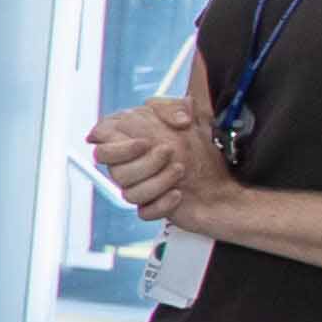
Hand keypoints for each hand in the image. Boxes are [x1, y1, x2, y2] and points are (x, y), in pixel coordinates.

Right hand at [96, 97, 230, 226]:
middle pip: (115, 172)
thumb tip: (176, 118)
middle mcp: (130, 167)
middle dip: (144, 163)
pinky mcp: (151, 208)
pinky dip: (162, 204)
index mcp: (129, 143)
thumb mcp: (192, 118)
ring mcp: (139, 188)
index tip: (143, 143)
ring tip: (180, 169)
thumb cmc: (200, 149)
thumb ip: (175, 108)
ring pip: (129, 194)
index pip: (103, 149)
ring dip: (157, 181)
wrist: (219, 182)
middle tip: (168, 151)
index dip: (117, 148)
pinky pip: (145, 213)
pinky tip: (178, 193)